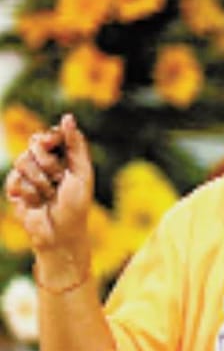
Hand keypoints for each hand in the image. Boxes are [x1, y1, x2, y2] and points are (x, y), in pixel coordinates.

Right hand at [4, 114, 92, 253]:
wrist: (60, 232)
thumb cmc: (76, 203)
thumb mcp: (82, 172)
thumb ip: (75, 144)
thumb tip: (67, 117)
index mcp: (63, 156)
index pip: (50, 135)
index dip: (50, 137)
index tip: (51, 141)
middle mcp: (44, 162)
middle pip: (34, 144)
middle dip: (48, 163)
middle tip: (58, 179)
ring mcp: (28, 174)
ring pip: (22, 161)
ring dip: (39, 181)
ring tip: (49, 194)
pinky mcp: (15, 188)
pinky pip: (14, 180)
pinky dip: (29, 192)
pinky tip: (36, 203)